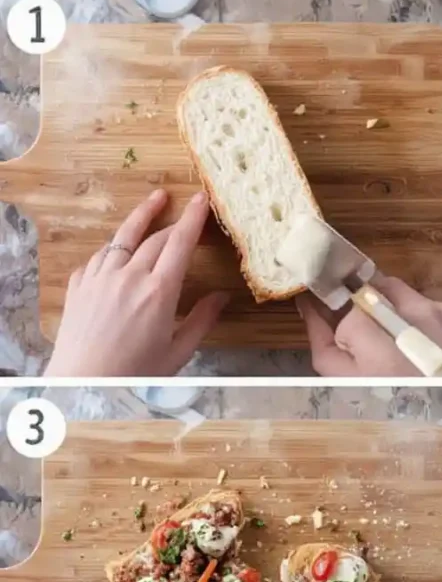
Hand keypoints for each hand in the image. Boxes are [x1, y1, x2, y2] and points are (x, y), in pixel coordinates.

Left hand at [45, 190, 229, 376]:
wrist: (83, 382)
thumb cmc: (135, 373)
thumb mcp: (178, 351)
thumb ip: (202, 320)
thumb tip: (221, 297)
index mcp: (160, 291)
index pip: (180, 243)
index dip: (194, 218)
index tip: (202, 199)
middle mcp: (130, 276)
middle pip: (156, 236)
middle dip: (175, 220)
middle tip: (188, 208)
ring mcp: (101, 277)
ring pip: (124, 237)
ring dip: (142, 217)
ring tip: (154, 201)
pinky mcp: (80, 284)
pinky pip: (100, 256)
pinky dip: (115, 247)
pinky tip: (121, 248)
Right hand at [296, 276, 441, 376]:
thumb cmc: (397, 404)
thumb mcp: (348, 384)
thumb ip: (323, 342)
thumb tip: (307, 305)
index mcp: (377, 337)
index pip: (345, 304)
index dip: (344, 324)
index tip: (350, 342)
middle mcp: (410, 316)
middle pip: (372, 287)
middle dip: (366, 308)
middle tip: (372, 342)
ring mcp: (439, 312)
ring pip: (401, 292)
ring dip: (392, 312)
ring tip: (399, 348)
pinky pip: (429, 305)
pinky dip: (420, 321)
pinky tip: (424, 350)